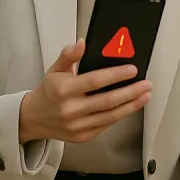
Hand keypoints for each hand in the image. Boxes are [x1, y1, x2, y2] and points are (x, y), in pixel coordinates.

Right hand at [18, 39, 151, 143]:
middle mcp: (69, 110)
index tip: (133, 70)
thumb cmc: (49, 91)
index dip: (116, 75)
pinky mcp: (82, 137)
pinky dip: (121, 114)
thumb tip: (81, 42)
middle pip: (107, 101)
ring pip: (110, 116)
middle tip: (147, 84)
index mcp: (62, 90)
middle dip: (131, 92)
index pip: (95, 81)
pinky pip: (106, 124)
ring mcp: (76, 126)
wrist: (33, 119)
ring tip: (145, 95)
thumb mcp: (55, 69)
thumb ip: (69, 55)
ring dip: (131, 105)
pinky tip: (131, 105)